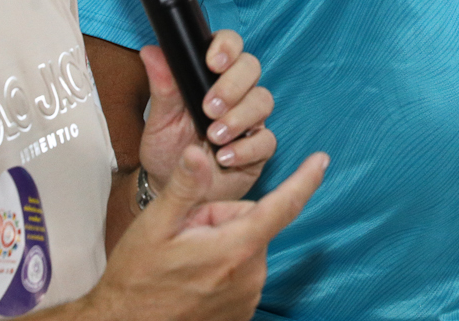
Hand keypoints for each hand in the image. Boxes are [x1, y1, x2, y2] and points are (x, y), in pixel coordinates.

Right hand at [78, 145, 326, 320]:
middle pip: (252, 223)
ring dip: (222, 246)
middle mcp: (251, 275)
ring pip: (245, 248)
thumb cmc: (137, 278)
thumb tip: (199, 153)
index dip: (305, 180)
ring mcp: (248, 298)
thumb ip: (184, 187)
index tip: (321, 160)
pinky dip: (222, 269)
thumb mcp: (155, 226)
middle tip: (186, 235)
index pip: (283, 206)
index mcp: (235, 248)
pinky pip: (242, 274)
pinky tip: (192, 280)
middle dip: (223, 220)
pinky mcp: (241, 313)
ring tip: (185, 262)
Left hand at [139, 30, 276, 201]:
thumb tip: (151, 52)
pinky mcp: (259, 149)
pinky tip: (224, 157)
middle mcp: (236, 93)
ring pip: (262, 101)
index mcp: (211, 77)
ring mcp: (251, 120)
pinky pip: (266, 140)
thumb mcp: (160, 120)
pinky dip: (246, 148)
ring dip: (239, 117)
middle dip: (233, 85)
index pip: (229, 45)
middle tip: (210, 107)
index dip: (227, 46)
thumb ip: (162, 87)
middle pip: (251, 68)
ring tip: (214, 136)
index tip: (213, 62)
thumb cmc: (169, 150)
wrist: (176, 190)